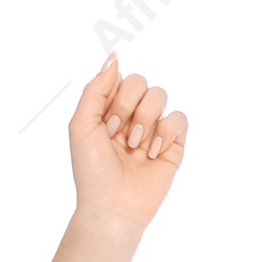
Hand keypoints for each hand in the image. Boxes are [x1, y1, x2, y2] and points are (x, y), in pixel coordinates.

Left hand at [68, 54, 187, 230]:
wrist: (111, 206)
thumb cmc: (92, 170)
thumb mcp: (81, 125)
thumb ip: (96, 88)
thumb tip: (115, 56)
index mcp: (109, 110)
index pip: (120, 78)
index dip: (113, 96)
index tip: (105, 124)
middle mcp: (132, 116)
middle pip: (141, 82)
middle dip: (127, 106)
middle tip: (117, 135)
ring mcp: (153, 129)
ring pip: (161, 95)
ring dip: (145, 120)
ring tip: (135, 147)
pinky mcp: (174, 145)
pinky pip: (179, 118)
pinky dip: (165, 133)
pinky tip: (152, 153)